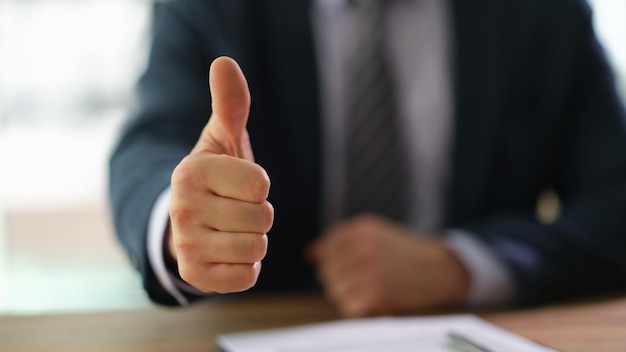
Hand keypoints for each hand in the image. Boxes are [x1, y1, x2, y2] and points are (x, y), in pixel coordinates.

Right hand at [168, 57, 272, 292]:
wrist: (190, 220)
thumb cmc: (218, 175)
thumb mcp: (223, 138)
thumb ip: (230, 104)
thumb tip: (224, 62)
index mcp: (191, 171)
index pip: (260, 184)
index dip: (259, 185)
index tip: (239, 183)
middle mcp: (182, 208)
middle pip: (262, 218)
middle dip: (259, 213)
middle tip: (236, 209)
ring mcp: (185, 245)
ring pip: (257, 248)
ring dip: (254, 240)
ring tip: (232, 229)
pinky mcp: (195, 276)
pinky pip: (246, 277)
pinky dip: (246, 267)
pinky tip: (228, 252)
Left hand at [308, 214, 469, 316]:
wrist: (438, 268)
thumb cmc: (402, 251)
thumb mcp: (374, 235)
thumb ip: (340, 241)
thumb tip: (310, 253)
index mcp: (362, 228)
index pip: (328, 246)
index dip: (332, 259)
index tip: (348, 266)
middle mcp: (365, 247)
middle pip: (327, 269)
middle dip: (336, 278)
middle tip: (357, 281)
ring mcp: (371, 270)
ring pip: (334, 288)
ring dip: (344, 293)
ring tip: (363, 290)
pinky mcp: (378, 293)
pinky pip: (347, 305)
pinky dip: (355, 307)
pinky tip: (369, 300)